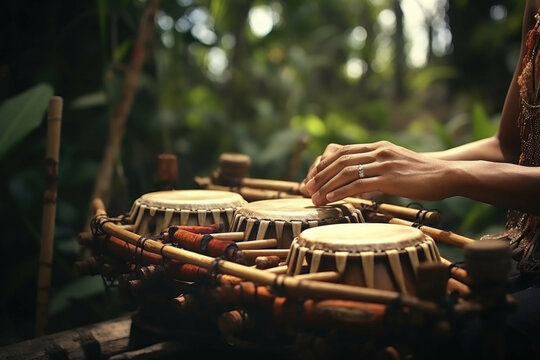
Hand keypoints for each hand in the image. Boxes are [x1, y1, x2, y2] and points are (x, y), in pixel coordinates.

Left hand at [304, 141, 453, 204]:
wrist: (446, 175)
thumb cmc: (420, 175)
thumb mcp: (395, 165)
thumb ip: (376, 168)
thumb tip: (359, 183)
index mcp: (377, 147)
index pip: (342, 152)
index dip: (324, 165)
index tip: (312, 177)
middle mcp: (378, 152)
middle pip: (339, 160)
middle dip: (320, 175)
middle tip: (307, 188)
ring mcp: (384, 164)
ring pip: (346, 172)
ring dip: (327, 185)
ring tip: (314, 197)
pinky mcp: (390, 178)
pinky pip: (359, 184)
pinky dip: (341, 192)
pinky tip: (330, 199)